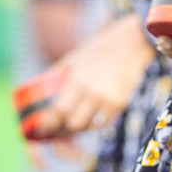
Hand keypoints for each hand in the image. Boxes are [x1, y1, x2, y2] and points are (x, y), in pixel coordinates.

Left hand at [33, 14, 157, 136]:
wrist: (133, 44)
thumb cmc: (100, 48)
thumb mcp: (74, 57)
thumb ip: (57, 73)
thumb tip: (38, 88)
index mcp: (78, 78)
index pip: (59, 110)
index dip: (49, 122)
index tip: (43, 127)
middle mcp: (93, 92)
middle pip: (73, 122)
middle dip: (62, 127)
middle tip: (56, 127)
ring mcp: (109, 99)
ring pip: (89, 126)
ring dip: (78, 127)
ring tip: (71, 123)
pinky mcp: (121, 103)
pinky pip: (103, 123)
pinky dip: (94, 123)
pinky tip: (89, 118)